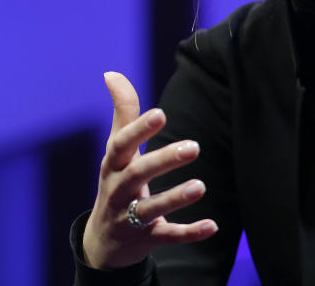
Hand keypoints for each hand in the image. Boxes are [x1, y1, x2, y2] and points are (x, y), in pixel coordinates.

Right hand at [82, 71, 217, 269]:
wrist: (102, 241)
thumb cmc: (116, 182)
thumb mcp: (116, 150)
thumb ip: (122, 112)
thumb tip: (112, 73)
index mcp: (114, 165)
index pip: (121, 145)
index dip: (139, 130)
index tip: (160, 113)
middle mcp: (119, 191)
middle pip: (139, 174)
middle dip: (164, 160)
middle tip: (194, 147)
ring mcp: (131, 218)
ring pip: (152, 209)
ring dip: (176, 198)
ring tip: (201, 185)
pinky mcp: (147, 240)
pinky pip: (168, 237)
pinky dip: (189, 232)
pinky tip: (212, 225)